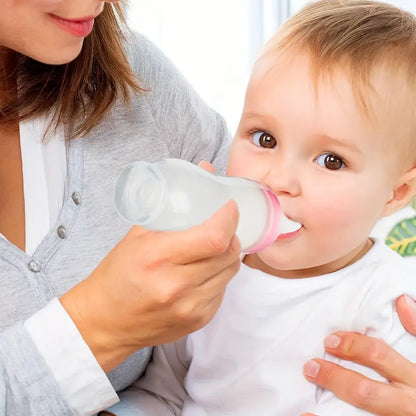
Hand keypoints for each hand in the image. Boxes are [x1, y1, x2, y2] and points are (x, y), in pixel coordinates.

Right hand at [60, 200, 240, 372]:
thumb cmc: (117, 276)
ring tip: (213, 247)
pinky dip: (219, 275)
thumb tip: (204, 172)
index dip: (229, 219)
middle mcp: (177, 285)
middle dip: (231, 234)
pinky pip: (223, 290)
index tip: (229, 207)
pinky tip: (204, 271)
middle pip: (227, 253)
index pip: (213, 237)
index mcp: (158, 257)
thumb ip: (171, 207)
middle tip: (223, 226)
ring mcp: (190, 306)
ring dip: (227, 255)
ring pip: (230, 272)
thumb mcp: (136, 237)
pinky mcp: (198, 320)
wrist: (105, 323)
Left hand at [302, 295, 415, 415]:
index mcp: (415, 378)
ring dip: (329, 411)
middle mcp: (408, 403)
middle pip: (365, 390)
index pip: (379, 357)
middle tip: (311, 367)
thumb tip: (402, 301)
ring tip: (305, 407)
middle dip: (335, 378)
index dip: (353, 347)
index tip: (329, 341)